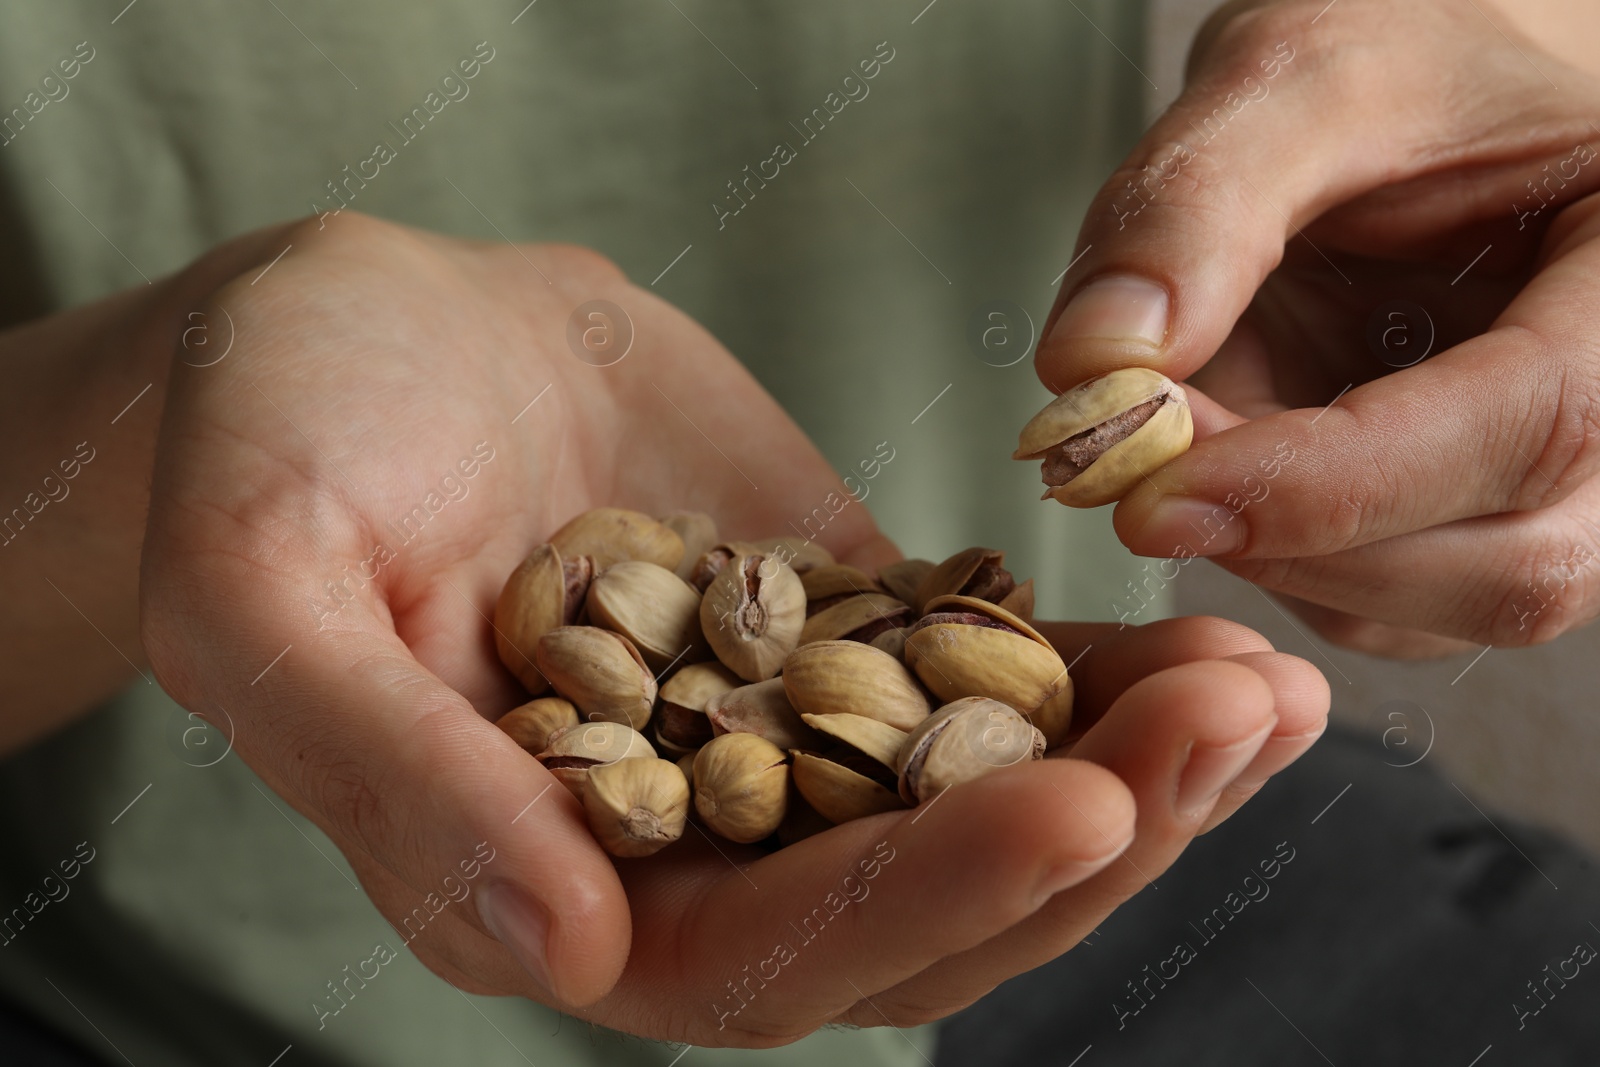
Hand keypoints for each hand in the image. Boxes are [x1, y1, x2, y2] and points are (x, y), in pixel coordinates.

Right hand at [140, 213, 1326, 1044]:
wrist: (361, 333)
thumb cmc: (275, 445)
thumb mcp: (266, 590)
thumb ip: (386, 773)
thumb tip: (560, 953)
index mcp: (543, 880)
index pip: (754, 955)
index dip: (918, 898)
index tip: (1073, 808)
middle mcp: (683, 841)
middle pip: (913, 902)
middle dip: (1084, 832)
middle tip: (1231, 727)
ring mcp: (774, 736)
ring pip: (975, 801)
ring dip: (1131, 762)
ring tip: (1263, 688)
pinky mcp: (836, 630)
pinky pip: (980, 675)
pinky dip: (1092, 670)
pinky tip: (1204, 637)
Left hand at [1036, 0, 1599, 655]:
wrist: (1416, 102)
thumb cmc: (1398, 68)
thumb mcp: (1291, 80)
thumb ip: (1191, 208)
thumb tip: (1094, 366)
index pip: (1536, 422)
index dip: (1334, 483)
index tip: (1158, 488)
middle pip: (1512, 565)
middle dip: (1298, 542)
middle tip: (1139, 475)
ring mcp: (1564, 488)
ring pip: (1435, 610)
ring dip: (1272, 556)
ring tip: (1181, 438)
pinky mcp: (1472, 529)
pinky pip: (1376, 607)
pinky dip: (1270, 560)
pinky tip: (1218, 465)